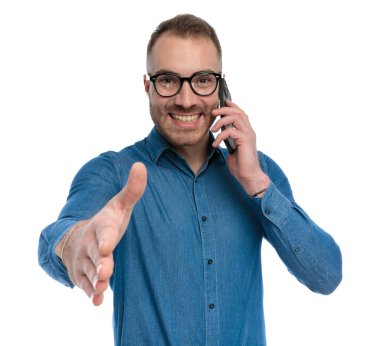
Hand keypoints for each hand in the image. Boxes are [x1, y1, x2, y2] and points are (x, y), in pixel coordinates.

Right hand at [55, 162, 146, 305]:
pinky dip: (91, 294)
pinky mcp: (83, 276)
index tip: (107, 245)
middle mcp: (90, 244)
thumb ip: (132, 190)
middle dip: (101, 263)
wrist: (79, 238)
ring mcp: (85, 262)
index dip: (105, 238)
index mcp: (101, 226)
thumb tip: (141, 165)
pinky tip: (97, 302)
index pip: (104, 231)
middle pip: (96, 256)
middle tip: (106, 271)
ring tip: (102, 287)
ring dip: (96, 280)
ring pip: (91, 272)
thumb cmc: (106, 222)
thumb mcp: (119, 206)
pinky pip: (86, 286)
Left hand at [211, 100, 269, 195]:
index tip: (223, 102)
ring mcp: (248, 135)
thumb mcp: (232, 149)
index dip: (232, 106)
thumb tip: (221, 134)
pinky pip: (230, 131)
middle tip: (213, 113)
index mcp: (247, 132)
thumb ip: (229, 140)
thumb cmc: (241, 165)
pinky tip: (215, 145)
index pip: (241, 114)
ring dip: (221, 121)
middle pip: (238, 112)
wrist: (249, 176)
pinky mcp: (245, 140)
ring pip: (235, 118)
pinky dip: (220, 137)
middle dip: (224, 110)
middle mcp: (249, 131)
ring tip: (212, 129)